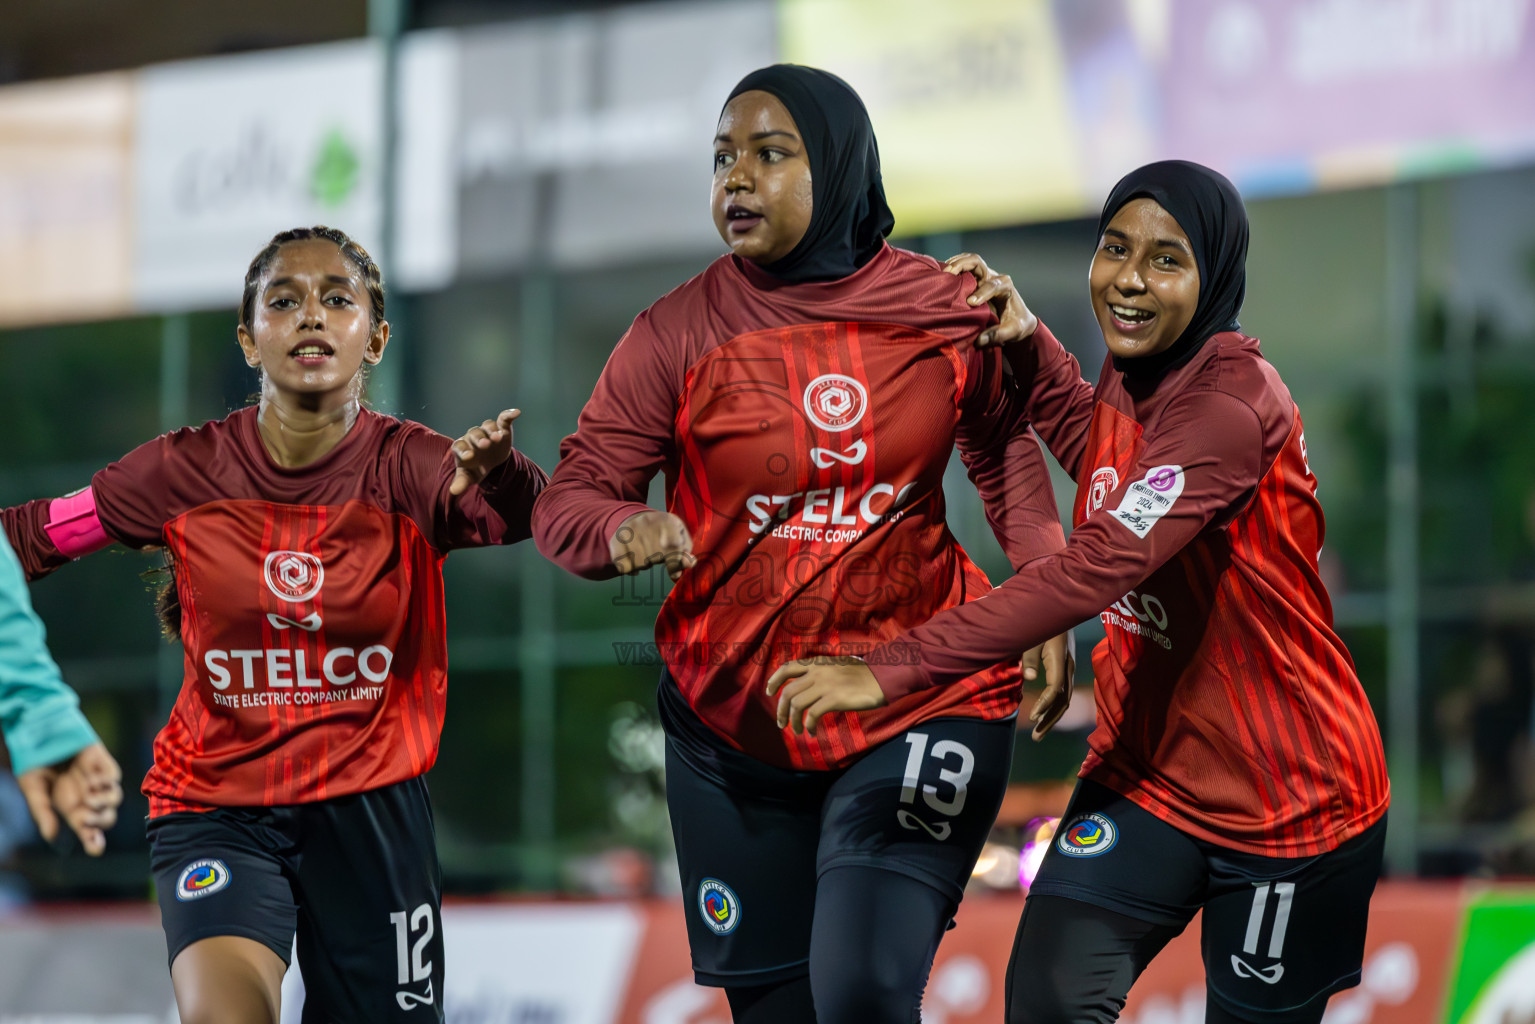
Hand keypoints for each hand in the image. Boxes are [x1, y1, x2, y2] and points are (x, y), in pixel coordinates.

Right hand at [17, 742, 122, 855]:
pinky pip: (113, 775)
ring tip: (88, 798)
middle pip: (106, 817)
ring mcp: (97, 778)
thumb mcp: (32, 788)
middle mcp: (88, 795)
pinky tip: (92, 780)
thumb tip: (52, 837)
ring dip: (105, 803)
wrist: (38, 731)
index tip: (96, 849)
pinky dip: (106, 781)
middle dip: (99, 821)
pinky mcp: (102, 761)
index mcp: (72, 807)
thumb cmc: (34, 762)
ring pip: (115, 797)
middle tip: (85, 819)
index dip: (94, 841)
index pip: (89, 830)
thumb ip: (42, 811)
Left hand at [450, 409, 520, 496]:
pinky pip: (503, 419)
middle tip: (485, 444)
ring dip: (492, 430)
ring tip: (498, 438)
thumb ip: (462, 482)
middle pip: (474, 433)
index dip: (463, 449)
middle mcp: (473, 437)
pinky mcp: (501, 428)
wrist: (490, 462)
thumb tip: (454, 491)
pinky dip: (509, 415)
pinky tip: (516, 413)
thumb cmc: (476, 468)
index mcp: (463, 447)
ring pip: (487, 426)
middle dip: (479, 438)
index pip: (459, 445)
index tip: (469, 456)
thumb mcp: (469, 476)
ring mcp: (487, 431)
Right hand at [610, 509, 696, 580]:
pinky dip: (631, 568)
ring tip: (646, 552)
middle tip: (658, 554)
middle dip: (660, 561)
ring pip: (641, 564)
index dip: (675, 561)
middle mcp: (646, 522)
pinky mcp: (615, 541)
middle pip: (657, 557)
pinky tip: (633, 559)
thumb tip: (689, 564)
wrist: (634, 519)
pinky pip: (625, 567)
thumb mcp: (680, 536)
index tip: (675, 572)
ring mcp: (629, 531)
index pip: (674, 545)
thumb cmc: (664, 532)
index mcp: (667, 520)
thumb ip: (686, 551)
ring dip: (646, 564)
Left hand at [766, 656, 886, 734]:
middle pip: (788, 691)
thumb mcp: (838, 666)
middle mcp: (818, 672)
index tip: (769, 692)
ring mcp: (825, 685)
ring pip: (797, 704)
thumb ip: (822, 671)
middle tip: (781, 723)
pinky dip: (808, 726)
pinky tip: (812, 732)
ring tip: (797, 731)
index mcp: (817, 663)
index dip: (774, 680)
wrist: (882, 677)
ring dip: (793, 721)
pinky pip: (812, 714)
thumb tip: (808, 685)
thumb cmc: (863, 675)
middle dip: (780, 710)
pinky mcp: (834, 698)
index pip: (787, 668)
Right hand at [945, 252, 1038, 347]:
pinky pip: (964, 267)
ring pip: (969, 261)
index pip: (993, 285)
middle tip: (949, 274)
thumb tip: (979, 340)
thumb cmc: (1017, 325)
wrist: (1018, 319)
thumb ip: (997, 335)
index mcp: (1006, 287)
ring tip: (943, 272)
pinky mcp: (976, 279)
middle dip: (962, 265)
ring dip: (956, 263)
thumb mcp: (1012, 331)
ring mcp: (984, 276)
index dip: (981, 292)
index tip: (970, 302)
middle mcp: (994, 277)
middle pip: (977, 262)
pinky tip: (942, 274)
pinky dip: (953, 267)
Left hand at [1023, 631, 1075, 740]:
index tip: (1032, 717)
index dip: (1044, 705)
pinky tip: (1045, 717)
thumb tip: (1029, 678)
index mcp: (1059, 659)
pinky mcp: (1066, 668)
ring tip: (1038, 734)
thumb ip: (1028, 657)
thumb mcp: (1030, 637)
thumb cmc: (1038, 621)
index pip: (1056, 689)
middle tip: (1035, 737)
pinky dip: (1055, 708)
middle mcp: (1068, 666)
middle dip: (1050, 720)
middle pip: (1063, 700)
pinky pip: (1064, 693)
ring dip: (1052, 718)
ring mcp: (1069, 668)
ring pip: (1065, 699)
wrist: (1056, 607)